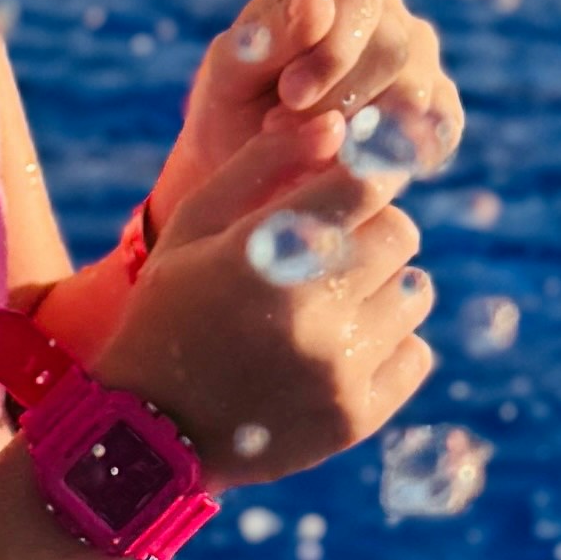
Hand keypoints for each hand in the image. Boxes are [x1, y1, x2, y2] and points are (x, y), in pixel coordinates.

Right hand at [92, 124, 434, 484]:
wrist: (145, 433)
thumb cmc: (170, 310)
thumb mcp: (195, 224)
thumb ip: (264, 163)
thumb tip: (337, 126)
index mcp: (265, 251)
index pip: (368, 184)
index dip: (363, 180)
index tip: (352, 190)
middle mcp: (310, 310)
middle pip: (400, 233)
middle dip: (370, 232)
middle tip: (329, 252)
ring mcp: (337, 369)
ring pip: (413, 291)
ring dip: (383, 287)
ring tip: (332, 303)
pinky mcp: (354, 417)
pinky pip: (415, 353)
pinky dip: (388, 344)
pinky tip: (341, 347)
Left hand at [158, 0, 463, 222]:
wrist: (251, 164)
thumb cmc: (233, 108)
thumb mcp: (227, 78)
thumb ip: (267, 37)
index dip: (331, 53)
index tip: (291, 96)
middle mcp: (382, 2)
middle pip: (393, 47)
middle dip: (339, 99)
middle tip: (285, 133)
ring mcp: (417, 49)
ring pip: (418, 89)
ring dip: (362, 131)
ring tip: (305, 150)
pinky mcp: (436, 99)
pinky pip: (442, 125)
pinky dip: (405, 152)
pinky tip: (359, 166)